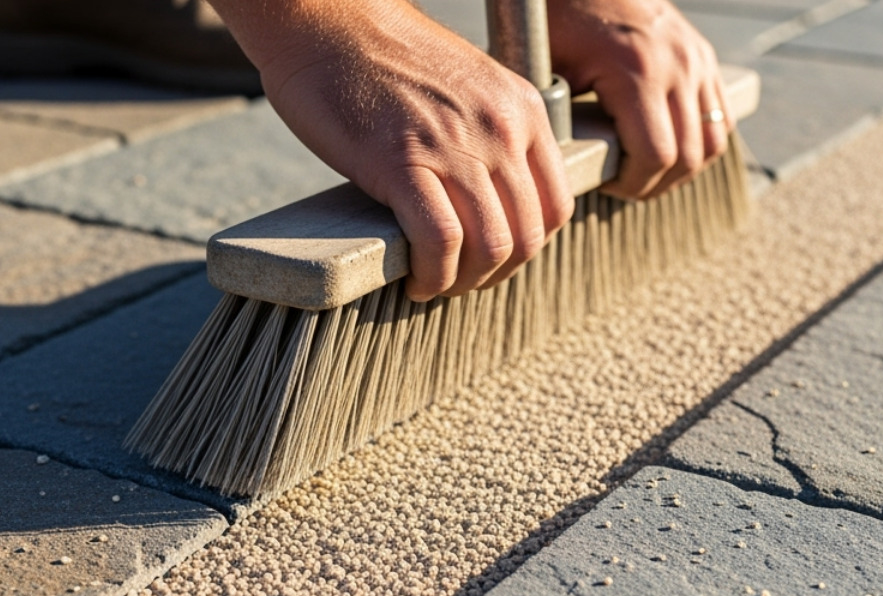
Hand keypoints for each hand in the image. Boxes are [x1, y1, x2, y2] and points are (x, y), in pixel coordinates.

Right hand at [212, 0, 574, 300]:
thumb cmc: (383, 57)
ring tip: (434, 283)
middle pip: (526, 238)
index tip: (492, 259)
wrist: (326, 19)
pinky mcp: (405, 164)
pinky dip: (431, 276)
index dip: (526, 249)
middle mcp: (501, 129)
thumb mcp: (467, 87)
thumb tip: (489, 204)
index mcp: (522, 109)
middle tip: (459, 280)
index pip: (555, 208)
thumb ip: (489, 136)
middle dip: (494, 274)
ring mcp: (456, 147)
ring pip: (490, 248)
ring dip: (463, 282)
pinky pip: (441, 244)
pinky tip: (413, 279)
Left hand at [548, 0, 730, 199]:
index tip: (608, 184)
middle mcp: (677, 65)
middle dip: (656, 183)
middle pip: (689, 157)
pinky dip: (701, 142)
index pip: (656, 156)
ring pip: (712, 142)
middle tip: (625, 185)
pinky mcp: (703, 56)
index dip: (633, 185)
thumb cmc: (559, 21)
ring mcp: (696, 59)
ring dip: (684, 169)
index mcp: (638, 72)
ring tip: (648, 172)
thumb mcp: (551, 70)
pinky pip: (720, 116)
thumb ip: (562, 121)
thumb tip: (565, 170)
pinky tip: (669, 147)